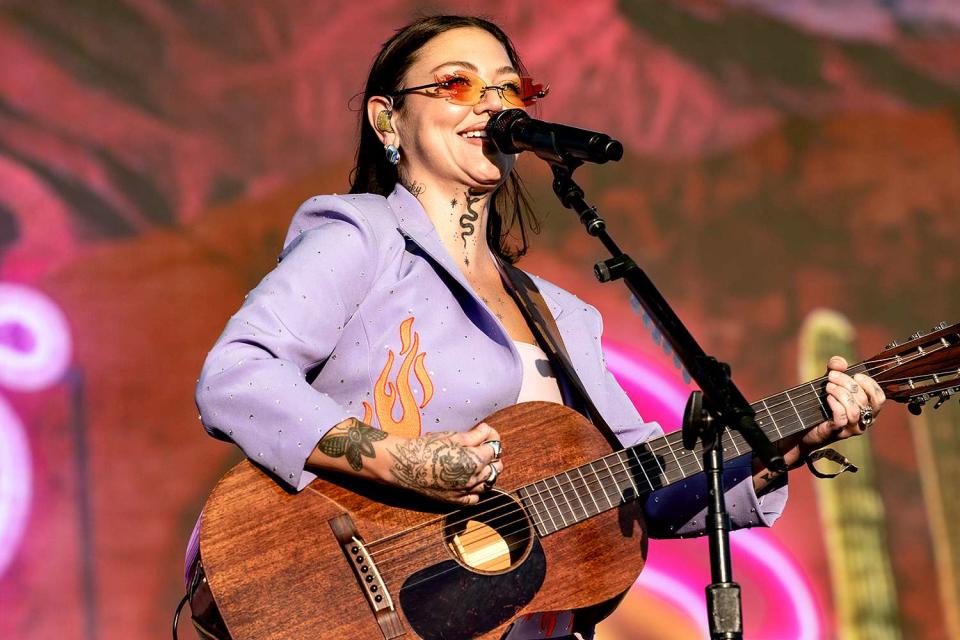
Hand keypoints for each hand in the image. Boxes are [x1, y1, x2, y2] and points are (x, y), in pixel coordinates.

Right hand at [385, 422, 503, 504]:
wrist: (406, 465)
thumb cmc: (427, 447)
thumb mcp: (452, 436)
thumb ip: (474, 436)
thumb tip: (487, 431)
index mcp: (475, 460)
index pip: (494, 450)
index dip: (492, 439)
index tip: (486, 433)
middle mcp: (473, 478)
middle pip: (496, 468)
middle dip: (492, 456)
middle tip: (482, 446)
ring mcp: (465, 491)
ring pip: (488, 484)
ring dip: (487, 473)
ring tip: (477, 463)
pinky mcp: (455, 500)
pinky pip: (474, 498)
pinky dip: (476, 490)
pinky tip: (470, 480)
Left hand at [754, 355, 885, 488]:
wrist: (803, 426)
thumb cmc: (821, 403)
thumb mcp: (830, 382)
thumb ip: (835, 370)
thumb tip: (840, 362)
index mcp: (868, 409)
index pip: (879, 397)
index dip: (869, 384)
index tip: (855, 374)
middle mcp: (864, 420)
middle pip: (863, 400)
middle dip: (847, 383)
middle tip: (831, 377)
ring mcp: (852, 429)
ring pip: (854, 410)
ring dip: (841, 394)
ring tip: (828, 387)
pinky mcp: (838, 433)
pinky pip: (842, 418)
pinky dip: (836, 405)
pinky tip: (827, 398)